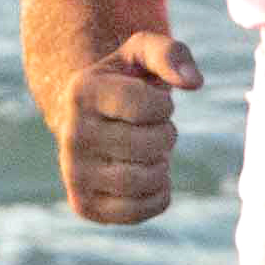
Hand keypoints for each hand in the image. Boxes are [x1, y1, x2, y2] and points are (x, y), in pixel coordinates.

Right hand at [64, 28, 200, 223]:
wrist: (91, 120)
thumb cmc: (125, 82)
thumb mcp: (142, 53)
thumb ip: (171, 53)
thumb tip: (193, 83)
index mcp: (82, 92)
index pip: (144, 106)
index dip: (163, 106)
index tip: (153, 102)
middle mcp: (71, 134)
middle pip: (147, 145)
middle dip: (165, 135)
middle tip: (155, 129)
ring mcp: (74, 173)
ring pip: (142, 181)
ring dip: (161, 166)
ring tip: (150, 153)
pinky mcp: (84, 205)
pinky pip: (138, 211)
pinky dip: (157, 195)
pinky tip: (148, 176)